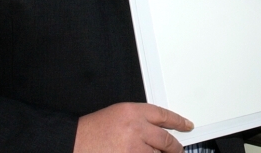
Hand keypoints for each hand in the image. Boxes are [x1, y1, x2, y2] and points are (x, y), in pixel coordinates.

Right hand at [73, 102, 193, 152]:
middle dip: (175, 147)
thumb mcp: (117, 115)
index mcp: (133, 112)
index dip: (179, 122)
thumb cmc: (91, 131)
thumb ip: (139, 120)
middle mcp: (136, 128)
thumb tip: (158, 129)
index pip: (164, 115)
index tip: (187, 126)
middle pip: (166, 139)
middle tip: (178, 150)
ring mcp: (133, 148)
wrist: (73, 143)